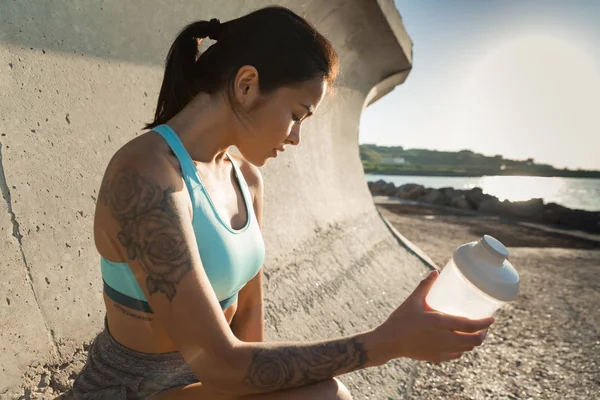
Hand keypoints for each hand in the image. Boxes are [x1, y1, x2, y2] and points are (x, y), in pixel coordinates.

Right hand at [370, 270, 494, 363]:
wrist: (389, 342)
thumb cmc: (400, 320)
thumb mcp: (413, 300)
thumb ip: (425, 285)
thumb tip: (435, 271)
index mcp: (439, 323)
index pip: (470, 325)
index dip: (485, 323)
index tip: (492, 318)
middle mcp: (443, 339)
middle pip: (473, 340)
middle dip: (482, 333)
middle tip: (484, 325)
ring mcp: (441, 350)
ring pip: (466, 349)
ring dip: (473, 341)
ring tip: (473, 332)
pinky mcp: (436, 357)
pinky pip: (456, 355)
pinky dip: (462, 348)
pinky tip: (459, 342)